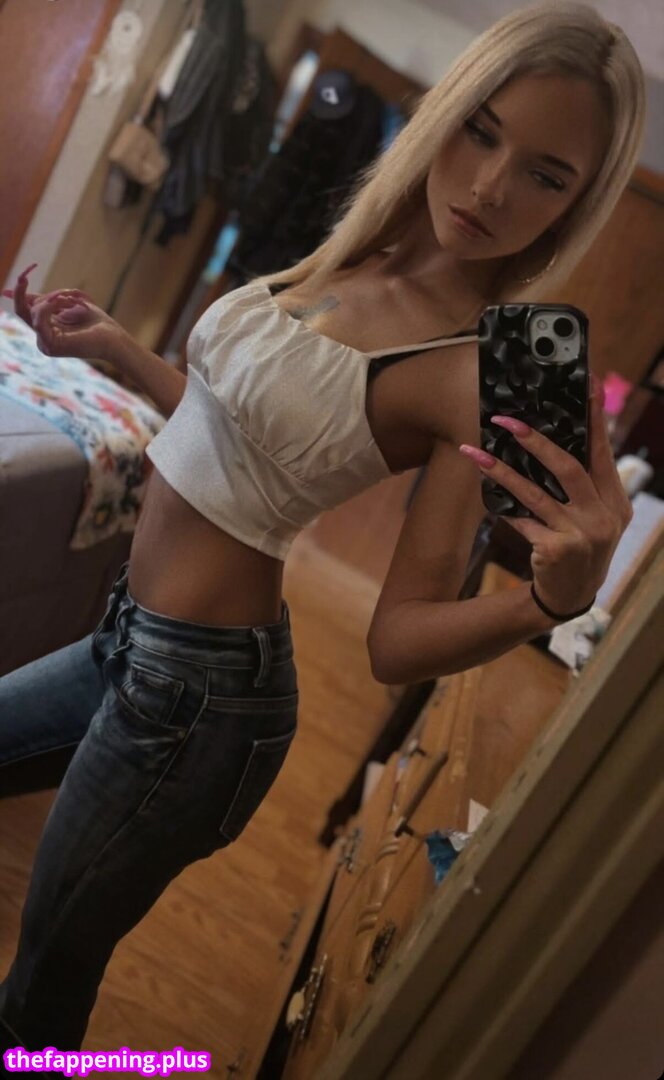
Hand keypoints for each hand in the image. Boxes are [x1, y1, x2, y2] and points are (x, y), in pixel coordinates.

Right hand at [2, 263, 128, 362]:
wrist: (114, 338)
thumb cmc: (96, 322)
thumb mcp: (65, 304)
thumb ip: (44, 299)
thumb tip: (11, 292)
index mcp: (46, 330)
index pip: (24, 309)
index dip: (19, 292)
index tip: (23, 276)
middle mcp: (42, 339)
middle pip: (25, 309)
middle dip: (39, 294)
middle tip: (55, 289)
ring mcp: (45, 344)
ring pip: (34, 311)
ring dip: (56, 299)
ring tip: (75, 301)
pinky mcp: (51, 345)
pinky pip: (39, 318)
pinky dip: (50, 306)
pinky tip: (67, 303)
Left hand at [459, 374, 632, 615]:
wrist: (570, 597)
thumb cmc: (578, 548)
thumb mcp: (593, 517)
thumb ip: (583, 485)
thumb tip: (553, 441)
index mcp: (616, 501)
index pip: (603, 452)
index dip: (595, 418)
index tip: (587, 385)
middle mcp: (604, 517)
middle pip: (569, 467)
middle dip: (535, 440)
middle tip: (504, 421)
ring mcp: (582, 535)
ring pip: (536, 493)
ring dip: (502, 471)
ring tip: (475, 453)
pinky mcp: (557, 550)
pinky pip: (523, 521)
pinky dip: (505, 508)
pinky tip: (488, 494)